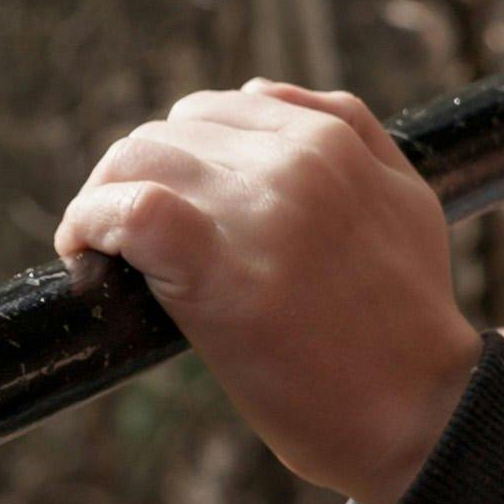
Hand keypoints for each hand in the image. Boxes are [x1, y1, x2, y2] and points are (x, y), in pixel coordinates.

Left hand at [60, 84, 478, 503]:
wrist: (419, 410)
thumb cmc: (407, 322)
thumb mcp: (407, 201)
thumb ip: (355, 136)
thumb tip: (261, 93)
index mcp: (333, 141)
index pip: (222, 109)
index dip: (183, 152)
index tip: (170, 197)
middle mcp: (292, 159)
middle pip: (172, 132)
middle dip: (142, 174)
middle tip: (129, 231)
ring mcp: (253, 209)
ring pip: (137, 158)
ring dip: (105, 195)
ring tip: (101, 242)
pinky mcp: (211, 264)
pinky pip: (126, 210)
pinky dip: (91, 222)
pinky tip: (84, 251)